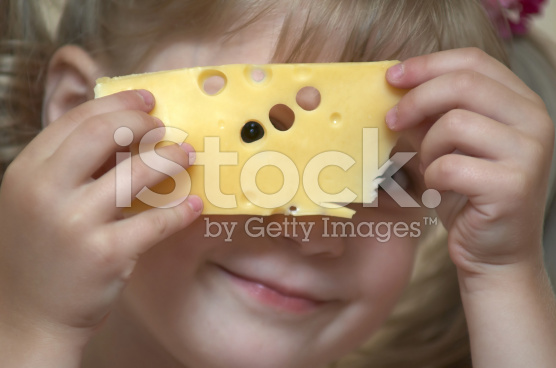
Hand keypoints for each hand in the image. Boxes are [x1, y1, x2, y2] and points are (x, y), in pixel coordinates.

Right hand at [0, 90, 201, 341]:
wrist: (28, 316)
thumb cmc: (41, 252)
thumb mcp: (38, 201)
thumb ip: (71, 168)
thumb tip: (124, 133)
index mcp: (27, 172)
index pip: (77, 120)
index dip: (117, 103)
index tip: (146, 99)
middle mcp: (45, 192)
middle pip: (102, 134)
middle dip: (141, 122)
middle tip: (165, 126)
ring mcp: (74, 223)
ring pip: (135, 174)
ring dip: (170, 159)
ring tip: (188, 155)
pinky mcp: (104, 254)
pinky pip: (155, 223)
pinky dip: (180, 212)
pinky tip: (195, 205)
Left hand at [386, 48, 553, 275]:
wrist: (493, 252)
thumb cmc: (467, 194)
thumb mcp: (446, 146)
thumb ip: (429, 116)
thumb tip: (394, 87)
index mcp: (521, 103)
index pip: (473, 61)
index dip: (427, 64)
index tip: (392, 76)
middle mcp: (535, 121)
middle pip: (463, 84)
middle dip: (416, 99)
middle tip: (390, 120)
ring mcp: (529, 153)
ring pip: (454, 124)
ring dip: (428, 148)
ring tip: (431, 168)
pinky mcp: (513, 185)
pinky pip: (450, 165)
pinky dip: (433, 178)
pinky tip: (440, 190)